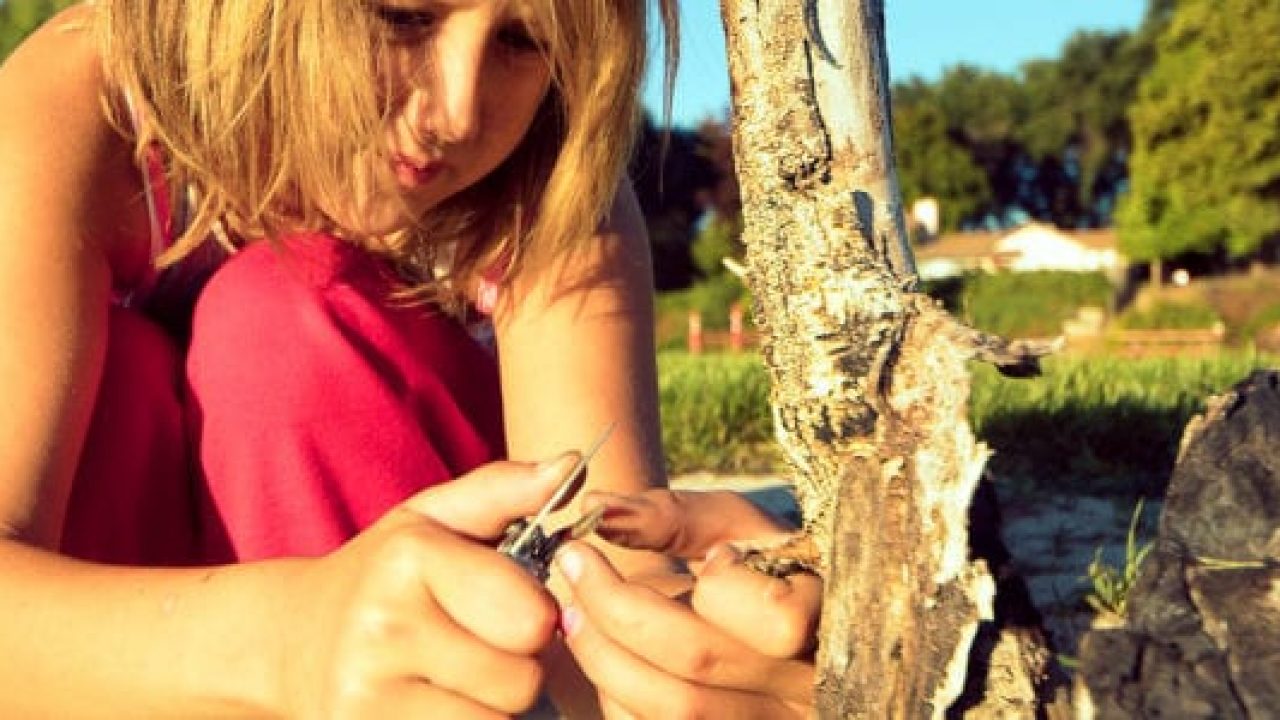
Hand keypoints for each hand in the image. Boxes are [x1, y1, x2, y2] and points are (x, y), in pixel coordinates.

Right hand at [279, 456, 579, 718]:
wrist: (290, 642)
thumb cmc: (385, 575)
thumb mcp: (434, 519)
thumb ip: (504, 490)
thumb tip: (572, 464)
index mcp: (409, 557)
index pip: (532, 617)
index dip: (534, 615)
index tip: (503, 607)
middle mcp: (381, 626)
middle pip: (521, 680)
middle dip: (517, 668)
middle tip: (479, 648)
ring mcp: (364, 695)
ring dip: (492, 710)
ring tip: (457, 681)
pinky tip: (435, 708)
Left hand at [554, 489, 819, 718]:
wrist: (788, 638)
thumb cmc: (761, 565)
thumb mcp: (738, 527)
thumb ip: (672, 515)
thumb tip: (596, 506)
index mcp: (832, 621)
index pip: (778, 620)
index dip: (723, 586)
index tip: (696, 556)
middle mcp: (810, 690)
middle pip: (699, 663)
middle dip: (615, 608)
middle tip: (572, 563)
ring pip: (674, 710)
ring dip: (602, 657)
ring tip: (574, 612)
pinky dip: (617, 698)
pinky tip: (607, 661)